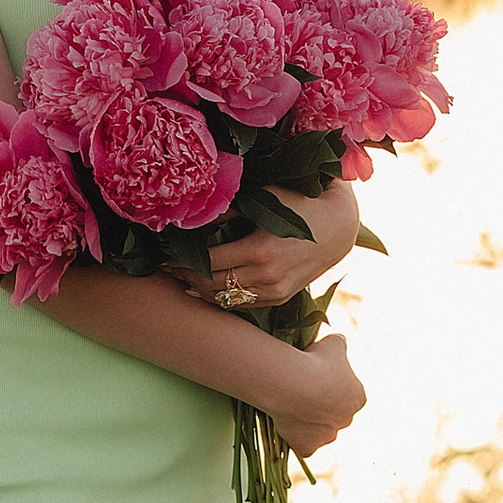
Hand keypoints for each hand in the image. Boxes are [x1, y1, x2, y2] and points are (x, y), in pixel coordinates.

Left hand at [173, 184, 354, 310]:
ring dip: (199, 290)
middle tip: (165, 268)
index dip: (181, 261)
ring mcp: (274, 291)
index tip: (163, 255)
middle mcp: (266, 276)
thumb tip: (193, 215)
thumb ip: (229, 208)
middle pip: (211, 284)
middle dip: (184, 277)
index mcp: (259, 250)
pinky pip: (241, 304)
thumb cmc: (299, 204)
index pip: (207, 262)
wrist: (338, 227)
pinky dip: (220, 298)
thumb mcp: (265, 199)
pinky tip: (204, 289)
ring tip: (179, 278)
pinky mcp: (280, 298)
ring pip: (225, 299)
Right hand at [270, 331, 363, 458]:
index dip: (331, 385)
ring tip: (291, 405)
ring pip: (320, 432)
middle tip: (301, 390)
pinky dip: (296, 438)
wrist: (295, 384)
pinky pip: (303, 445)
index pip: (347, 393)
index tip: (315, 376)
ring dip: (309, 423)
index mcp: (358, 398)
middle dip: (321, 406)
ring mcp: (327, 436)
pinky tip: (285, 423)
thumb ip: (339, 344)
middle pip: (334, 414)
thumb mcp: (333, 343)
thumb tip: (339, 341)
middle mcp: (346, 420)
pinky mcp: (308, 447)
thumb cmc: (317, 361)